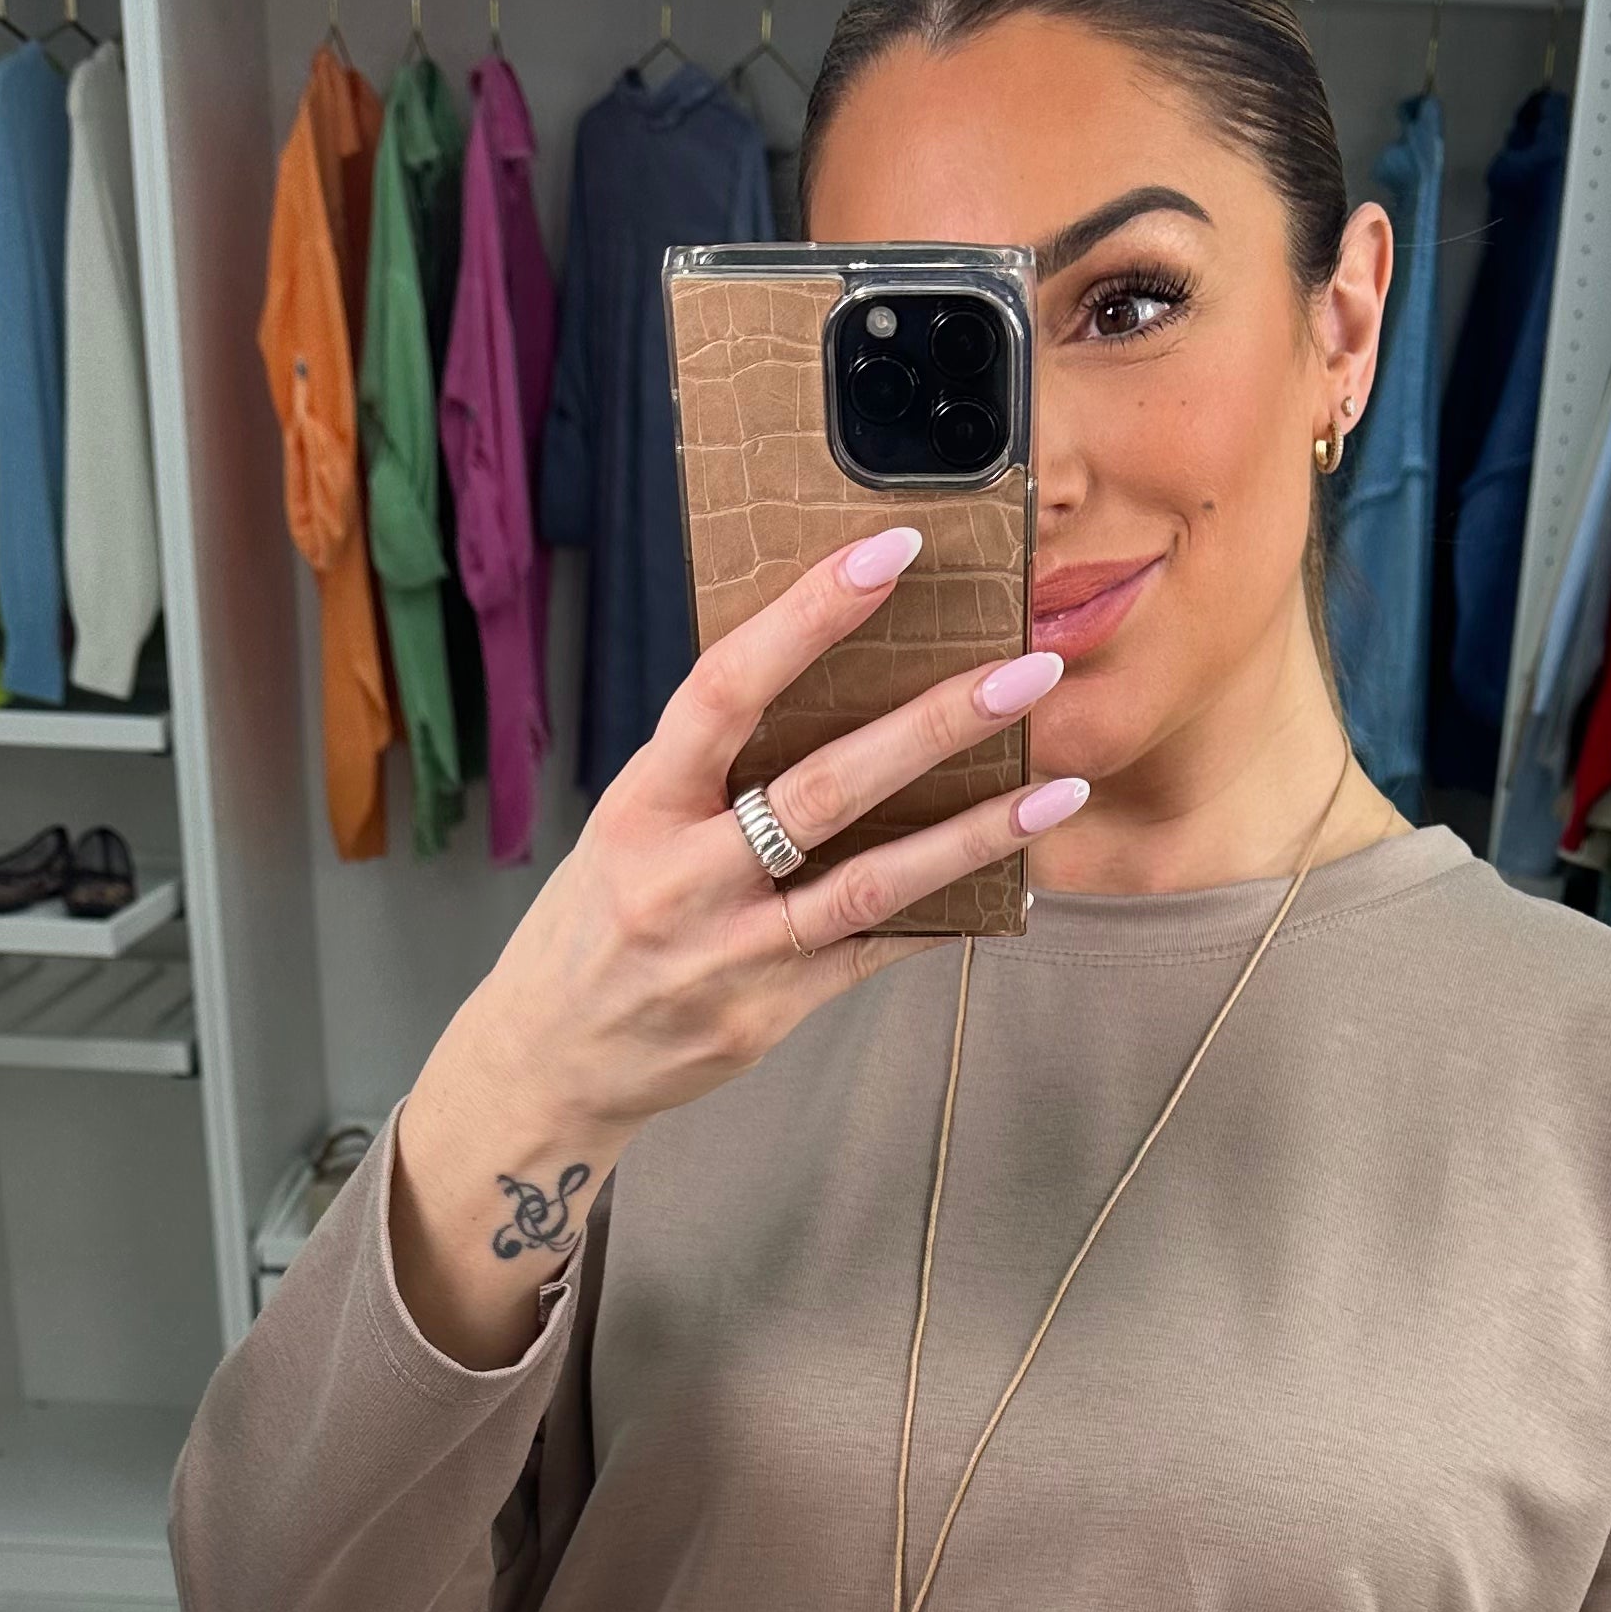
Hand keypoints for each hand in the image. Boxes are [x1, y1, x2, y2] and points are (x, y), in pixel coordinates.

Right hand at [396, 524, 1080, 1318]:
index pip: (728, 687)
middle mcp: (684, 875)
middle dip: (934, 725)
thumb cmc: (596, 921)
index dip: (810, 615)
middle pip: (825, 786)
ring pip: (871, 881)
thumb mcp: (627, 823)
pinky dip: (947, 914)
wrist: (551, 1059)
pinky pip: (875, 951)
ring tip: (1059, 788)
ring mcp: (732, 951)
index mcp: (642, 802)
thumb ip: (711, 764)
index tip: (892, 552)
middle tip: (1026, 674)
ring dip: (974, 832)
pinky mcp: (770, 1011)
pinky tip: (1013, 884)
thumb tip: (829, 676)